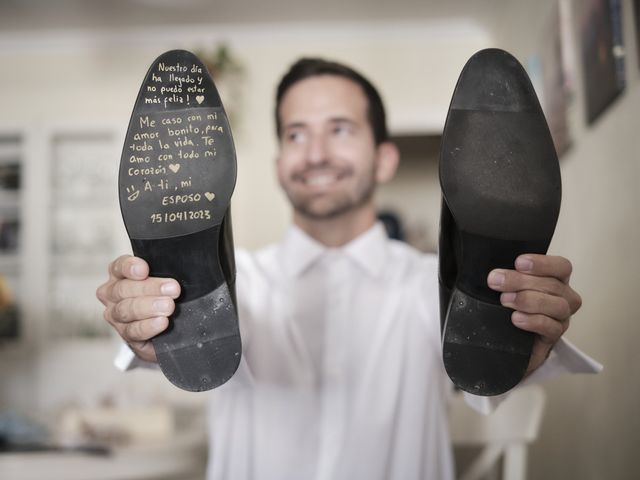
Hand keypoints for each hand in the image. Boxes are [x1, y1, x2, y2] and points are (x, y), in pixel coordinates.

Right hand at [96, 255, 180, 361]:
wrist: (167, 329)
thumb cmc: (164, 296)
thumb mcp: (165, 279)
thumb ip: (167, 272)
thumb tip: (184, 267)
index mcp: (120, 276)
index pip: (119, 267)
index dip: (130, 267)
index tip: (144, 269)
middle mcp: (113, 295)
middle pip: (123, 289)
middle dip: (149, 288)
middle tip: (172, 289)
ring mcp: (116, 316)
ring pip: (126, 310)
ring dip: (149, 307)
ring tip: (168, 306)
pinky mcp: (126, 335)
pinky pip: (133, 331)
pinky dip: (148, 326)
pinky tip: (161, 322)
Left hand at [487, 254, 581, 374]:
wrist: (503, 340)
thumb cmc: (506, 308)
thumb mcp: (505, 287)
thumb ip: (506, 276)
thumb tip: (496, 272)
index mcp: (555, 279)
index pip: (561, 266)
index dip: (542, 263)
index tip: (518, 263)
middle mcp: (563, 297)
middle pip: (553, 285)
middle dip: (521, 281)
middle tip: (497, 281)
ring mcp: (560, 318)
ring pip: (558, 306)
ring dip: (529, 300)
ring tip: (505, 301)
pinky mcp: (553, 337)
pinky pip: (551, 328)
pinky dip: (533, 321)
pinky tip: (516, 319)